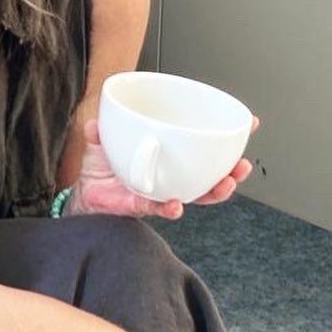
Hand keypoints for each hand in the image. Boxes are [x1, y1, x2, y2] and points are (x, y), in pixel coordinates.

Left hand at [66, 116, 260, 219]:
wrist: (83, 196)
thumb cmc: (100, 169)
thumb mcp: (100, 143)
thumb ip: (97, 132)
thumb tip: (93, 122)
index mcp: (168, 155)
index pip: (201, 145)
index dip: (225, 137)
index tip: (248, 124)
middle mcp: (170, 175)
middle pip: (210, 174)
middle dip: (232, 171)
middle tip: (242, 165)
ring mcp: (161, 191)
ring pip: (196, 195)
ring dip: (214, 191)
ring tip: (226, 184)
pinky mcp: (145, 207)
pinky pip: (162, 209)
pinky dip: (171, 208)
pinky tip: (178, 204)